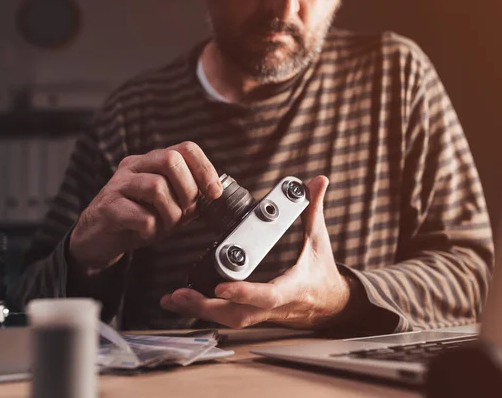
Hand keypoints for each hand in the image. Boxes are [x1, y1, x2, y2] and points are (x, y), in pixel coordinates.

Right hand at [69, 141, 221, 272]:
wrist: (98, 238)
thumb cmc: (137, 219)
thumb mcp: (170, 207)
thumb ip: (190, 199)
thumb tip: (215, 194)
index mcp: (152, 162)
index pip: (185, 148)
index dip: (205, 168)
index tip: (215, 192)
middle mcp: (135, 166)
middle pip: (170, 160)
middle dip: (188, 190)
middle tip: (186, 211)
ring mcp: (119, 185)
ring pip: (156, 187)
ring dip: (170, 213)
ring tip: (165, 225)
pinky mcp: (108, 207)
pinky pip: (140, 214)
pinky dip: (151, 227)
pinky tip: (147, 231)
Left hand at [160, 176, 351, 329]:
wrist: (328, 304)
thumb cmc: (322, 273)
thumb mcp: (319, 240)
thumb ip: (314, 210)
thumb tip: (317, 181)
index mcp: (291, 288)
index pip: (267, 295)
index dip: (244, 293)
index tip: (221, 287)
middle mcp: (272, 307)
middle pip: (238, 315)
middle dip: (207, 307)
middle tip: (180, 294)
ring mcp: (261, 314)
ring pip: (227, 320)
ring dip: (199, 311)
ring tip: (173, 299)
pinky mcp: (251, 314)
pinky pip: (224, 317)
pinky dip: (201, 311)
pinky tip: (180, 302)